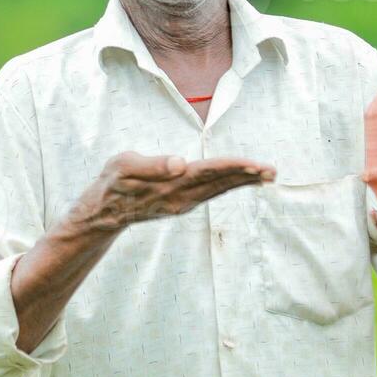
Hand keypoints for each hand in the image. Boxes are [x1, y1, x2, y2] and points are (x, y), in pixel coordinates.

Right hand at [72, 152, 275, 232]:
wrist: (103, 213)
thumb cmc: (112, 184)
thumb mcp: (124, 167)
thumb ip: (153, 165)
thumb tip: (180, 163)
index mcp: (171, 184)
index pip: (209, 172)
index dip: (233, 167)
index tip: (255, 164)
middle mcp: (182, 197)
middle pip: (220, 184)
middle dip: (247, 176)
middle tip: (273, 171)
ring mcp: (183, 203)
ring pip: (218, 190)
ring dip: (242, 182)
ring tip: (265, 175)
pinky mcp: (181, 204)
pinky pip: (211, 193)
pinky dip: (228, 186)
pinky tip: (240, 181)